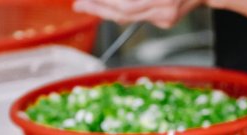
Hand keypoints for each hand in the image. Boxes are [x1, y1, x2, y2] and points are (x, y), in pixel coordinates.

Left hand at [73, 0, 203, 27]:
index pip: (126, 4)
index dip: (103, 2)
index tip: (85, 1)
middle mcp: (165, 10)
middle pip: (124, 14)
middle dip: (99, 9)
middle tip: (80, 5)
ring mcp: (166, 18)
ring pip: (129, 18)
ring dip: (106, 12)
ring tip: (88, 6)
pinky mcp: (167, 21)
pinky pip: (138, 18)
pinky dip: (121, 12)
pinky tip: (108, 8)